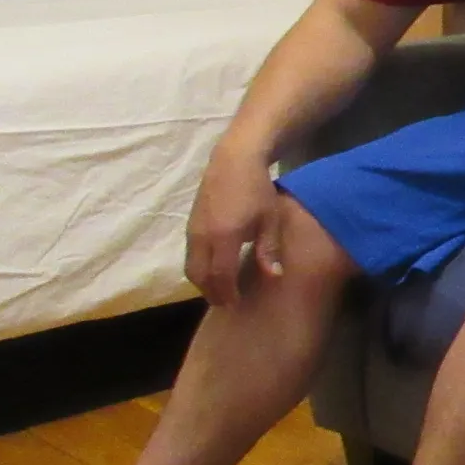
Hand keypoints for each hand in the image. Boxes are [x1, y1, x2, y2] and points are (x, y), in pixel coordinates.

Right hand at [187, 145, 284, 308]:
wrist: (232, 161)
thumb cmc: (257, 189)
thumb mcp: (269, 219)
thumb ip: (269, 249)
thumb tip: (274, 277)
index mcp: (224, 236)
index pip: (220, 275)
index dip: (227, 293)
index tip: (237, 304)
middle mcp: (202, 236)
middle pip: (200, 276)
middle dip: (212, 293)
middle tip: (227, 303)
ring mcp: (192, 230)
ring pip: (191, 266)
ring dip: (203, 282)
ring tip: (220, 291)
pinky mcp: (190, 224)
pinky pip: (189, 255)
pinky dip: (199, 268)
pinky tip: (214, 270)